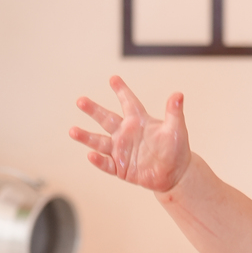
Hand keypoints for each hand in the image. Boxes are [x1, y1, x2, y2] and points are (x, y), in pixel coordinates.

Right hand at [69, 77, 191, 191]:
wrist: (175, 174)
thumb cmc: (176, 149)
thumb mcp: (177, 129)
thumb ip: (174, 112)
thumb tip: (178, 95)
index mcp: (139, 121)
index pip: (128, 102)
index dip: (122, 90)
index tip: (113, 78)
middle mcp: (126, 133)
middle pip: (106, 119)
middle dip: (93, 110)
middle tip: (81, 101)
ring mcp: (121, 150)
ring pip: (99, 142)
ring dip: (86, 137)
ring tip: (73, 131)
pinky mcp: (120, 168)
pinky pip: (106, 163)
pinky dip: (99, 160)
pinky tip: (91, 155)